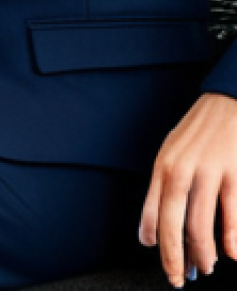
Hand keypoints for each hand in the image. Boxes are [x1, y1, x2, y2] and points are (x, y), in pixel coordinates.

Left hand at [139, 92, 236, 286]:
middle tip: (179, 280)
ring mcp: (208, 172)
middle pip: (173, 223)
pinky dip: (232, 236)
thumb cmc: (196, 136)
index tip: (166, 267)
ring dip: (204, 253)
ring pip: (202, 224)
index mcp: (162, 167)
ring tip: (207, 268)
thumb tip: (147, 236)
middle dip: (175, 257)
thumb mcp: (170, 157)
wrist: (225, 103)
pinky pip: (231, 212)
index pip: (154, 214)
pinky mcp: (234, 173)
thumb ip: (158, 194)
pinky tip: (233, 254)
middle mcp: (180, 171)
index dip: (158, 245)